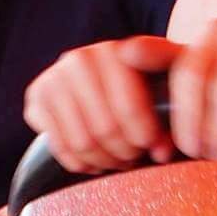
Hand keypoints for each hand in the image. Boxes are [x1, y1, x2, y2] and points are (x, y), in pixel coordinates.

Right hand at [22, 35, 174, 172]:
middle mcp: (80, 59)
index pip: (129, 108)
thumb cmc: (149, 84)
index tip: (155, 148)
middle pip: (104, 129)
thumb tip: (162, 150)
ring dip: (105, 160)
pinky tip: (96, 160)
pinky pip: (60, 148)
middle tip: (135, 157)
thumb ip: (180, 111)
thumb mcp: (172, 84)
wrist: (104, 79)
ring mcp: (53, 78)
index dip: (145, 136)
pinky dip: (82, 163)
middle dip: (126, 152)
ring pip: (82, 142)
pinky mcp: (36, 99)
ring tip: (119, 160)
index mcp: (116, 52)